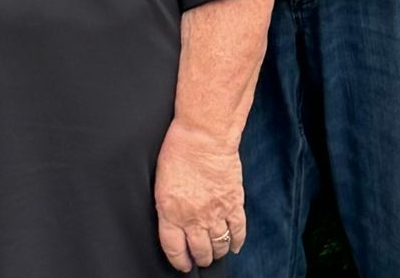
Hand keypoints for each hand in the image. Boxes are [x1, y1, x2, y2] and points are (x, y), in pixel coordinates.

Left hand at [153, 118, 245, 270]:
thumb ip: (167, 207)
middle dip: (200, 258)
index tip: (182, 264)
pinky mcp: (234, 204)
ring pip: (218, 246)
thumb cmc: (178, 151)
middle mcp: (193, 218)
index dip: (179, 261)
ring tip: (215, 252)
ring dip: (217, 252)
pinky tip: (233, 245)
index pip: (174, 249)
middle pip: (199, 251)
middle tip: (200, 258)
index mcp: (171, 213)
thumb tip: (172, 223)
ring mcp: (216, 213)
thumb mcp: (161, 183)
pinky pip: (238, 231)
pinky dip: (236, 242)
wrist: (204, 135)